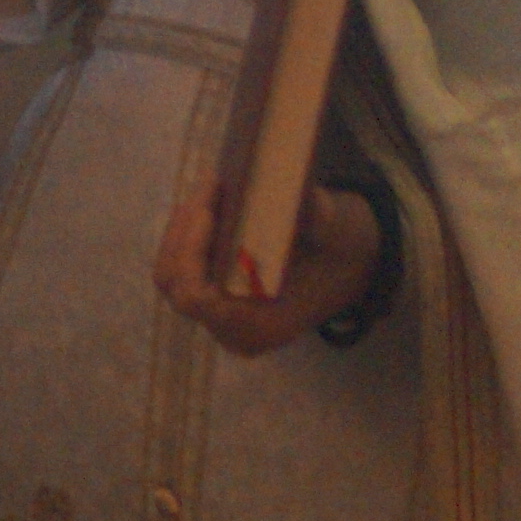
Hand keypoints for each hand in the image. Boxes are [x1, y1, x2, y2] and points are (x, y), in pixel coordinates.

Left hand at [154, 175, 383, 358]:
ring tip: (210, 192)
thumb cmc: (344, 251)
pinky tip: (209, 206)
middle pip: (175, 284)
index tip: (211, 210)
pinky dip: (187, 235)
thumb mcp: (339, 230)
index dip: (191, 252)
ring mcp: (222, 319)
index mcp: (263, 325)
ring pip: (171, 275)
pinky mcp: (216, 300)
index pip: (198, 299)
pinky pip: (181, 270)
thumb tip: (298, 195)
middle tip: (211, 189)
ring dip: (182, 229)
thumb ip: (317, 217)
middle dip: (184, 231)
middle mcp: (236, 330)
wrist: (350, 268)